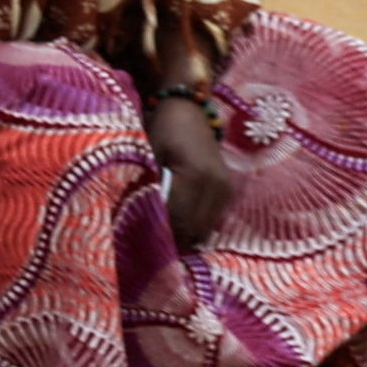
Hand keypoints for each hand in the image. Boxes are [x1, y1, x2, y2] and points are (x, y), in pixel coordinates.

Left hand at [145, 87, 234, 246]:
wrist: (187, 108)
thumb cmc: (160, 129)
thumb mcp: (146, 155)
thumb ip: (147, 187)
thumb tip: (138, 220)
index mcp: (194, 175)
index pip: (176, 219)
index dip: (161, 238)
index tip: (144, 252)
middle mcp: (215, 185)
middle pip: (193, 228)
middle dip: (174, 244)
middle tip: (152, 257)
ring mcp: (225, 188)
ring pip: (205, 228)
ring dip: (186, 238)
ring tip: (164, 248)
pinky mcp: (227, 189)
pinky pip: (212, 219)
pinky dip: (195, 228)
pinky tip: (179, 233)